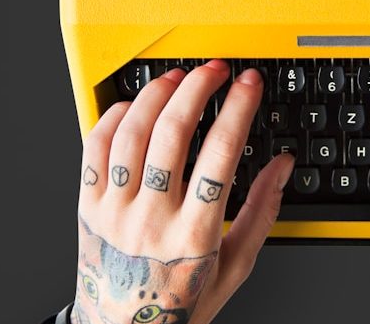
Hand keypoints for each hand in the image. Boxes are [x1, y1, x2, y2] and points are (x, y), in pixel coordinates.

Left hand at [73, 61, 293, 323]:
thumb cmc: (179, 303)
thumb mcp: (234, 266)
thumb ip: (261, 212)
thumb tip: (282, 166)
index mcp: (193, 233)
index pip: (221, 155)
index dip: (238, 108)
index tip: (249, 83)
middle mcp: (151, 218)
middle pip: (173, 134)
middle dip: (199, 88)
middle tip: (216, 69)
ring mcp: (114, 211)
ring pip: (132, 134)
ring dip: (158, 94)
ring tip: (178, 76)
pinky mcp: (87, 207)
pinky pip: (94, 148)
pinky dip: (115, 116)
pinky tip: (136, 104)